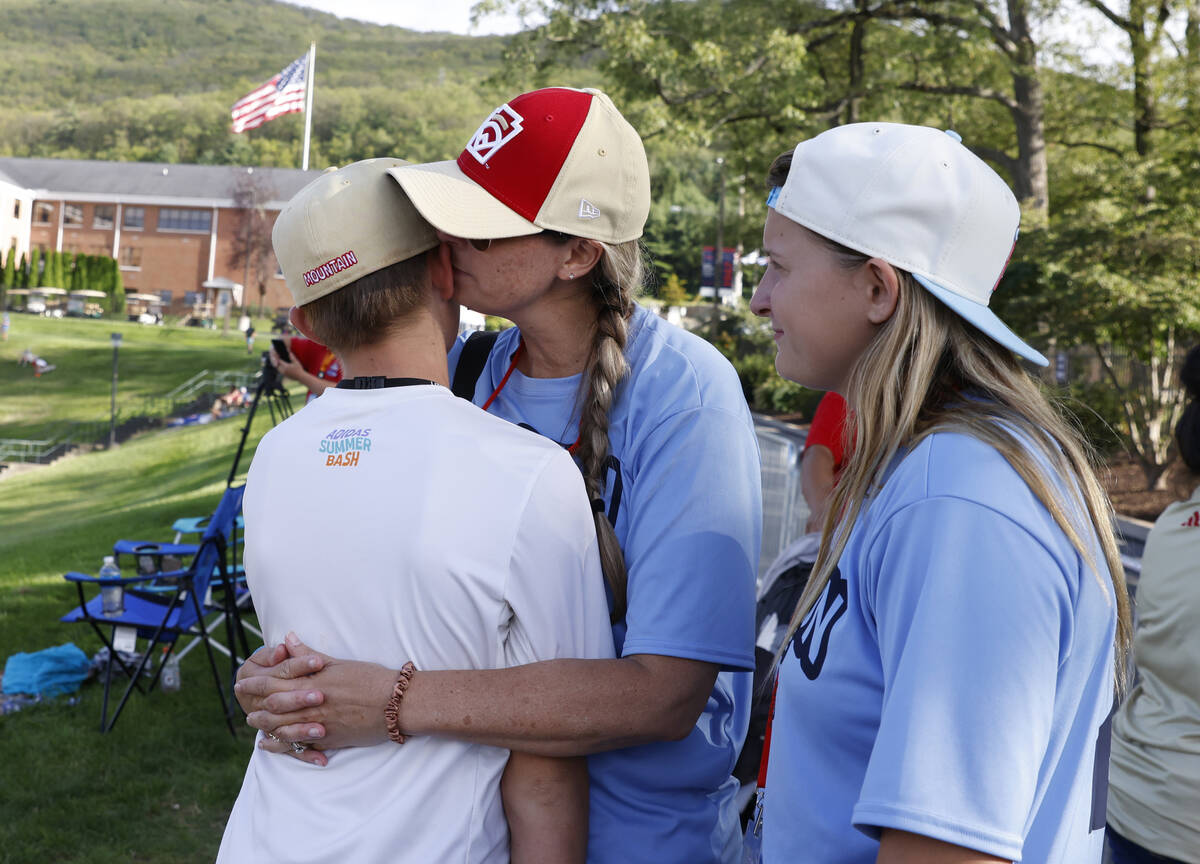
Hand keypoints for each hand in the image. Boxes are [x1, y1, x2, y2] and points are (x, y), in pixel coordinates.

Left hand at [235, 633, 397, 759]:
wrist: (395, 704)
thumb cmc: (370, 678)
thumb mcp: (338, 663)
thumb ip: (308, 655)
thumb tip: (288, 639)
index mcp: (311, 685)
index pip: (273, 684)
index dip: (255, 683)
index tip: (241, 682)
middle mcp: (310, 707)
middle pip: (272, 709)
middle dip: (254, 705)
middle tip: (243, 705)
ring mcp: (318, 726)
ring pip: (281, 729)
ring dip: (264, 726)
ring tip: (254, 723)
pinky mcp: (328, 741)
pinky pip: (299, 746)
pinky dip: (282, 746)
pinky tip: (271, 745)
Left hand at [268, 348, 303, 382]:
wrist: (300, 377)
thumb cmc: (299, 369)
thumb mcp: (296, 362)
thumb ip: (292, 357)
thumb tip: (290, 352)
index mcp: (286, 366)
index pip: (279, 361)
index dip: (278, 358)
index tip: (278, 355)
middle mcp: (284, 370)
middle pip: (278, 365)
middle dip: (278, 362)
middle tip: (278, 359)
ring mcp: (284, 373)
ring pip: (278, 369)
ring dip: (278, 366)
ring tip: (279, 363)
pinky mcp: (285, 376)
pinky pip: (280, 372)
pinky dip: (280, 369)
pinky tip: (282, 367)